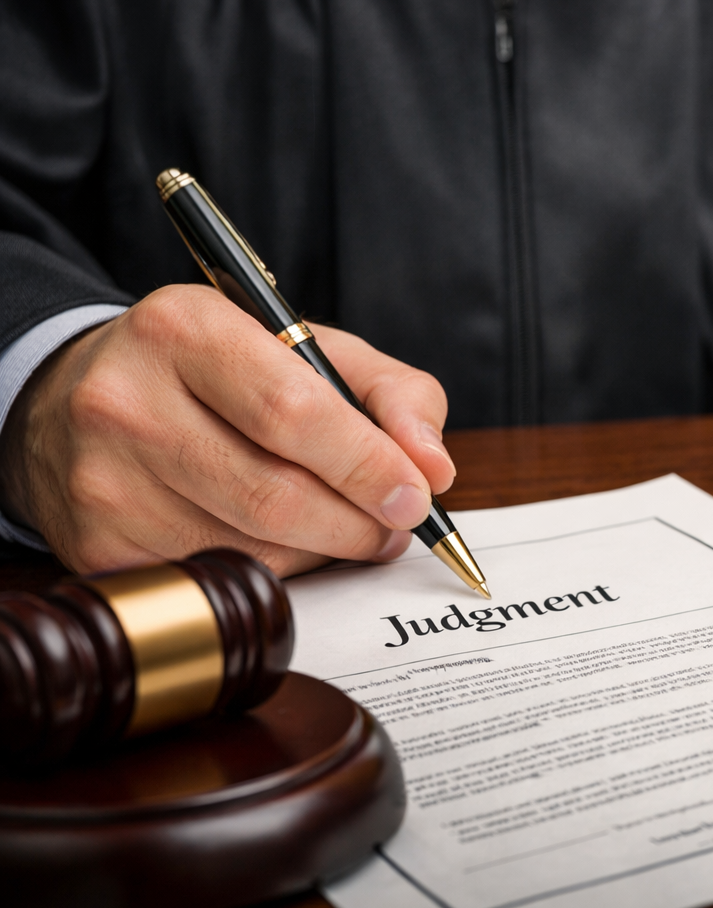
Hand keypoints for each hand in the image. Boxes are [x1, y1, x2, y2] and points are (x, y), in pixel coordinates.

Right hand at [0, 284, 456, 576]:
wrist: (82, 399)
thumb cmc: (221, 372)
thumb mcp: (311, 349)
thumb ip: (394, 394)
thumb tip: (434, 469)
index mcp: (185, 329)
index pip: (293, 412)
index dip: (367, 464)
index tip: (418, 496)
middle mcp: (126, 401)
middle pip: (274, 494)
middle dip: (357, 522)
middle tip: (396, 526)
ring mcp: (103, 480)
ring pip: (250, 547)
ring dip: (321, 550)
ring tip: (343, 526)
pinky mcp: (95, 545)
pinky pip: (216, 578)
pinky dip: (272, 570)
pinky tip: (282, 541)